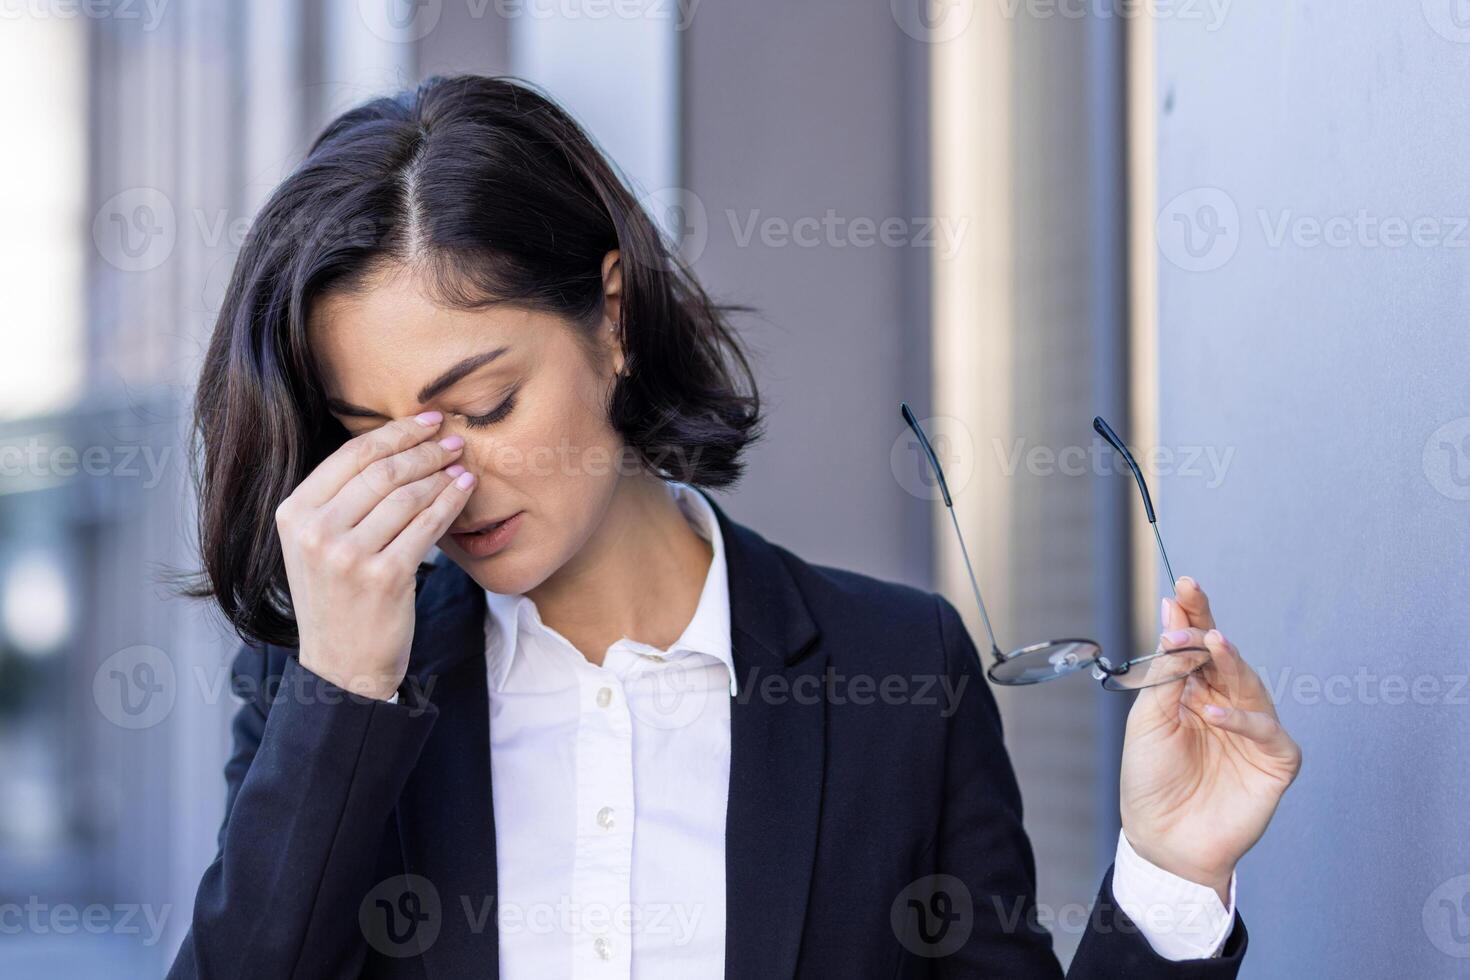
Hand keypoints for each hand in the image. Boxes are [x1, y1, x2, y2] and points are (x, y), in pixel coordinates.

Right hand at [275, 412, 475, 699]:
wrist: (343, 664)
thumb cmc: (339, 596)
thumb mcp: (318, 543)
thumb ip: (341, 497)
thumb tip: (394, 443)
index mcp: (294, 513)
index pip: (351, 455)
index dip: (395, 432)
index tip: (427, 420)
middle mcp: (315, 531)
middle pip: (383, 471)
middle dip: (424, 449)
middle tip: (453, 440)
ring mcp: (348, 555)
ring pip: (407, 496)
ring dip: (441, 474)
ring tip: (461, 465)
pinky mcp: (384, 577)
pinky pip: (426, 526)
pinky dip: (449, 503)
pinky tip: (464, 490)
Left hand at [1119, 577, 1301, 902]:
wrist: (1163, 839)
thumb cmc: (1151, 779)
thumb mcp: (1148, 719)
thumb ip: (1165, 672)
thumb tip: (1171, 614)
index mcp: (1194, 691)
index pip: (1197, 644)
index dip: (1193, 613)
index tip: (1184, 584)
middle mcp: (1227, 703)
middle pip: (1224, 656)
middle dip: (1207, 626)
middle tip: (1192, 601)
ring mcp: (1253, 731)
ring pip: (1249, 684)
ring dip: (1229, 661)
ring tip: (1211, 641)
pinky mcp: (1275, 760)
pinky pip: (1267, 731)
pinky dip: (1242, 720)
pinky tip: (1214, 713)